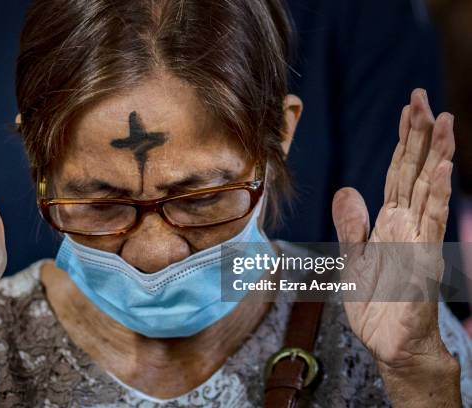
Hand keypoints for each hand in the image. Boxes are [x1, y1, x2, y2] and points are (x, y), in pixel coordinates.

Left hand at [332, 89, 454, 367]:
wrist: (390, 344)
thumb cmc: (377, 305)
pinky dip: (436, 193)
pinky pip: (431, 221)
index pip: (396, 172)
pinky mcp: (424, 259)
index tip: (408, 109)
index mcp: (388, 221)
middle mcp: (406, 224)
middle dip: (419, 134)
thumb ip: (351, 225)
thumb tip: (346, 189)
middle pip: (413, 170)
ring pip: (428, 187)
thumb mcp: (353, 259)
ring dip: (435, 153)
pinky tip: (443, 167)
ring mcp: (418, 239)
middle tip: (423, 97)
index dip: (403, 141)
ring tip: (443, 119)